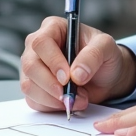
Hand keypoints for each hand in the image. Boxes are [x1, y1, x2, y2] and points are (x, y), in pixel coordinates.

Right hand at [19, 16, 135, 112]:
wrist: (106, 77)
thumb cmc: (104, 56)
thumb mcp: (106, 47)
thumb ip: (93, 55)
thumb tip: (76, 74)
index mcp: (53, 28)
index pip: (41, 43)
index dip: (52, 61)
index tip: (67, 77)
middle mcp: (38, 47)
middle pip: (30, 66)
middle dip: (51, 85)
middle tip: (70, 95)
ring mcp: (34, 68)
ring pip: (29, 86)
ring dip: (53, 99)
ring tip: (78, 99)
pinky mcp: (34, 87)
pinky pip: (33, 100)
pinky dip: (51, 106)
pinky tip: (69, 102)